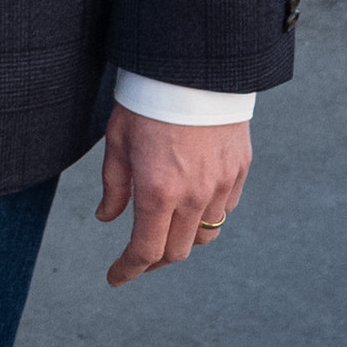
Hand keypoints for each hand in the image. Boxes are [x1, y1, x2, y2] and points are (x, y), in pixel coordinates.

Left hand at [96, 103, 251, 286]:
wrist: (193, 69)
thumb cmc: (146, 103)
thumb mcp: (118, 142)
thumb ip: (114, 186)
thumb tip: (107, 217)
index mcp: (158, 192)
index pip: (145, 250)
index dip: (128, 270)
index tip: (115, 277)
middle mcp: (194, 195)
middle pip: (177, 251)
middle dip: (154, 260)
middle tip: (137, 256)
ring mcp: (221, 185)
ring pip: (205, 234)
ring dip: (183, 238)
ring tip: (164, 228)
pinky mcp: (239, 171)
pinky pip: (225, 208)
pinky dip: (206, 215)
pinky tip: (191, 203)